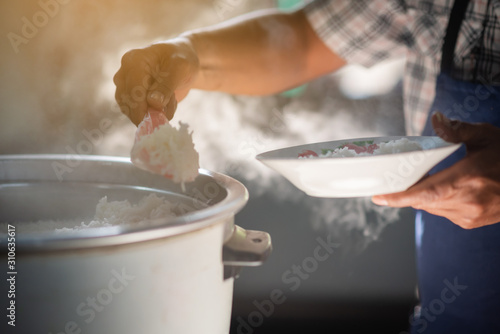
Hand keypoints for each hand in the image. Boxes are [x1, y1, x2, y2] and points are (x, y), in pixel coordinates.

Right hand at [113, 37, 198, 124]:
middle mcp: (125, 73)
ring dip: (152, 114)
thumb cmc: (182, 59)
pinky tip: (166, 105)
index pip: (131, 88)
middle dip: (149, 111)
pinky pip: (137, 114)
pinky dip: (153, 115)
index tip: (156, 118)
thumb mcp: (180, 68)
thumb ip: (166, 85)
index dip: (141, 107)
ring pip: (131, 111)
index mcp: (134, 61)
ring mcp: (126, 86)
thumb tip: (153, 102)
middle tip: (169, 107)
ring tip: (170, 102)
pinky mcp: (132, 97)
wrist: (183, 61)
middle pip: (127, 102)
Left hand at [372, 112, 499, 228]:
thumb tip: (436, 120)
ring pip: (432, 208)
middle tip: (397, 179)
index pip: (425, 193)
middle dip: (408, 191)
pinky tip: (443, 188)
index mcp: (468, 178)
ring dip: (423, 196)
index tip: (378, 197)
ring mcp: (471, 215)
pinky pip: (443, 212)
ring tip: (425, 179)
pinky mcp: (472, 222)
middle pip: (423, 201)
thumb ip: (458, 130)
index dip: (399, 197)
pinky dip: (437, 202)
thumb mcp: (486, 136)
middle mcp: (468, 201)